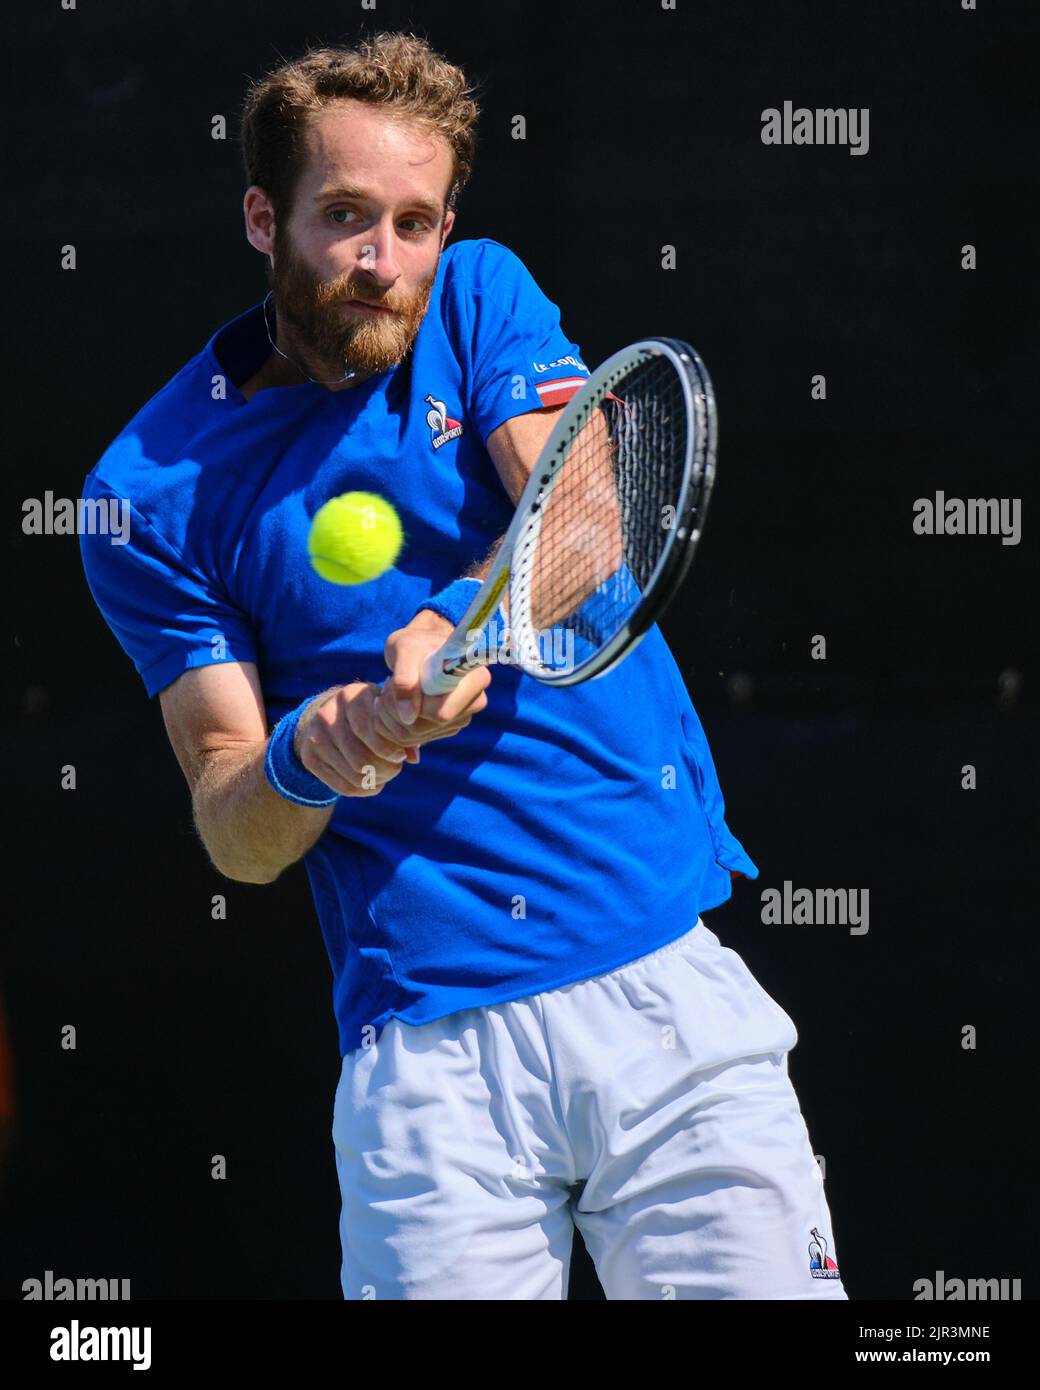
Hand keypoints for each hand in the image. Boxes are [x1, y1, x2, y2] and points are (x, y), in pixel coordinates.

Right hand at [293, 681, 415, 797]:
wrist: (329, 718)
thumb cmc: (369, 715)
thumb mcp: (384, 714)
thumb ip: (402, 731)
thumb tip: (413, 758)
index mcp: (351, 696)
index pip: (368, 729)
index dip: (388, 749)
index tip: (400, 757)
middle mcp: (328, 714)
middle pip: (360, 758)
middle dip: (385, 769)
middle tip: (395, 769)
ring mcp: (314, 736)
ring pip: (353, 774)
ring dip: (375, 781)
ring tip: (384, 775)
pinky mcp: (309, 757)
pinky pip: (341, 786)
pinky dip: (362, 790)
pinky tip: (371, 783)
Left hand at [374, 610, 490, 749]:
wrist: (420, 649)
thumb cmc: (415, 644)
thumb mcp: (404, 649)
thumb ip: (405, 678)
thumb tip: (408, 716)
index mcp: (475, 679)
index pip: (441, 712)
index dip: (414, 704)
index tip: (396, 683)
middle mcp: (475, 701)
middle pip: (427, 728)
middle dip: (397, 712)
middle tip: (386, 688)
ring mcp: (461, 718)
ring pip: (416, 736)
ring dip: (392, 718)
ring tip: (390, 692)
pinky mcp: (447, 729)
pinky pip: (414, 738)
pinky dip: (397, 724)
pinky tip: (397, 703)